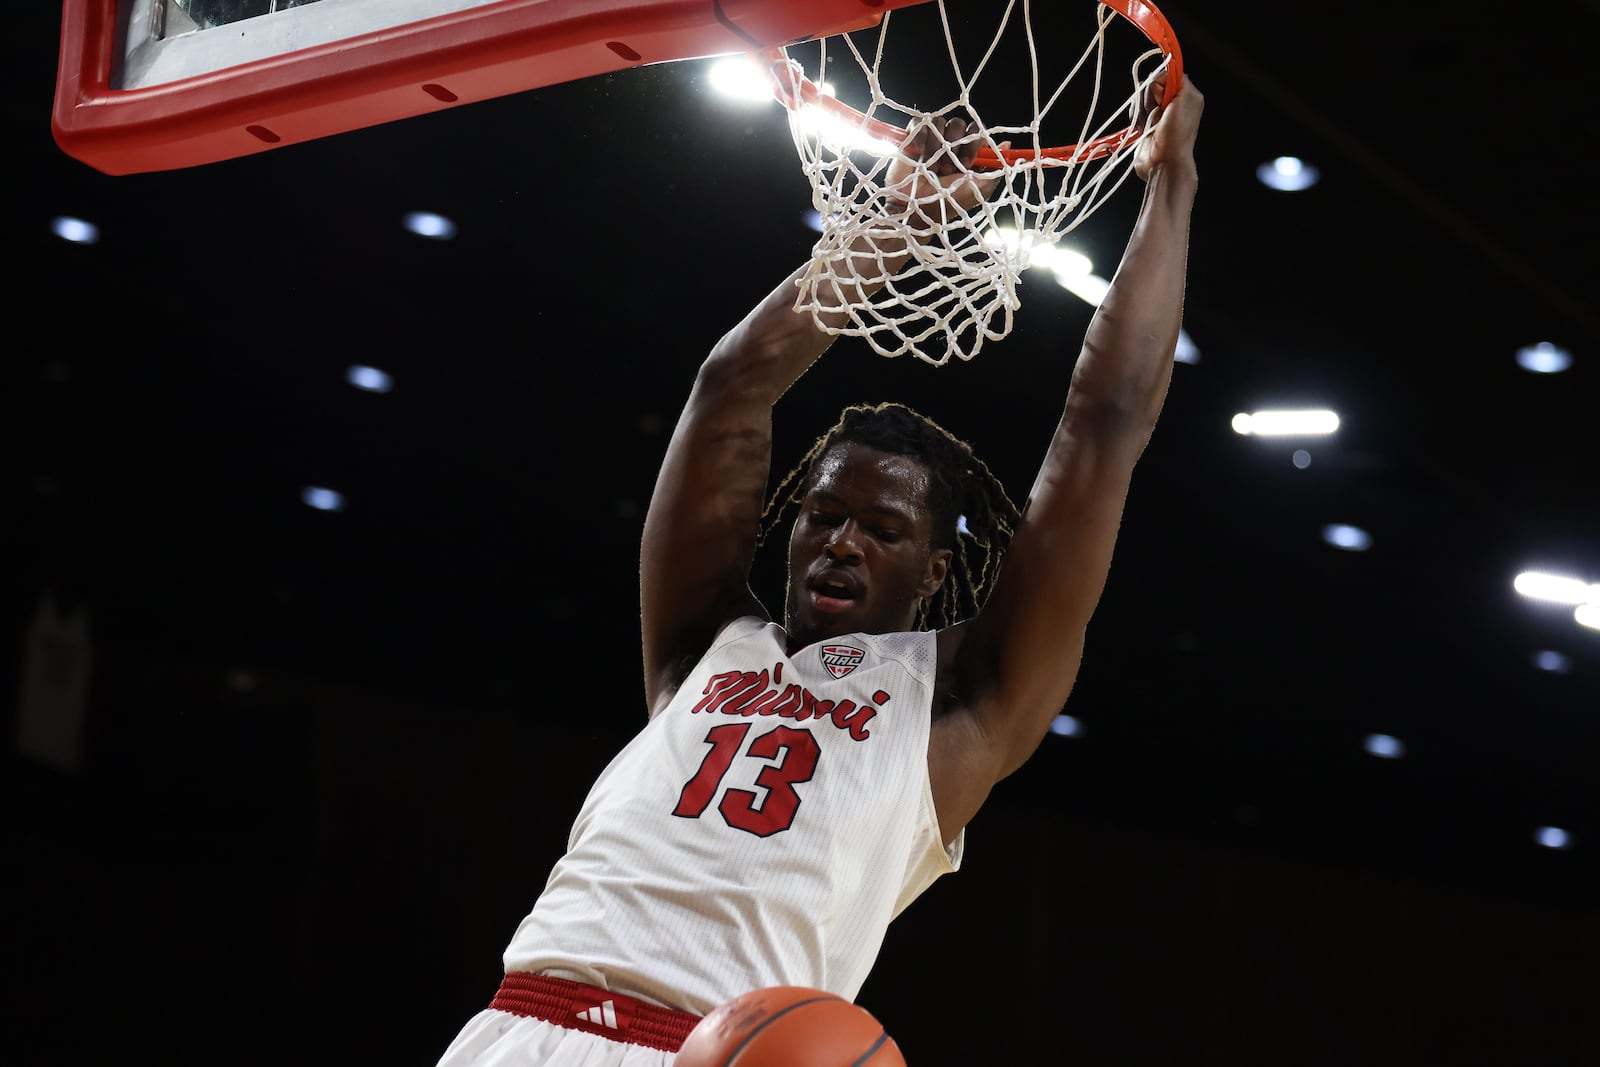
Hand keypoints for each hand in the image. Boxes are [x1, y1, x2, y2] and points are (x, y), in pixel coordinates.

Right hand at [884, 115, 1008, 217]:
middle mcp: (951, 145)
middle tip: (947, 169)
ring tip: (933, 168)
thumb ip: (996, 168)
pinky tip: (920, 154)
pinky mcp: (914, 139)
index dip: (973, 144)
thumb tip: (1007, 145)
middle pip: (958, 124)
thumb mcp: (980, 189)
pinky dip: (921, 137)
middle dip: (954, 146)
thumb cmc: (949, 203)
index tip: (966, 164)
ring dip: (936, 146)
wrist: (918, 209)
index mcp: (968, 153)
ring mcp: (932, 141)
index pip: (976, 132)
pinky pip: (920, 123)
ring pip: (940, 123)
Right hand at [1133, 72, 1202, 181]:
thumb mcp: (1185, 100)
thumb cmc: (1177, 135)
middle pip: (1152, 85)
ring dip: (1143, 109)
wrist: (1163, 162)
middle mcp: (1173, 102)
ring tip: (1151, 123)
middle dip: (1150, 98)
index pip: (1170, 74)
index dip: (1161, 82)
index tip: (1162, 95)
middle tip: (1158, 112)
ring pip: (1141, 97)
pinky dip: (1137, 117)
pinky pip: (1135, 110)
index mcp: (1187, 95)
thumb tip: (1159, 79)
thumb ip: (1176, 81)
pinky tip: (1144, 128)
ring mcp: (1158, 113)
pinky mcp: (1145, 122)